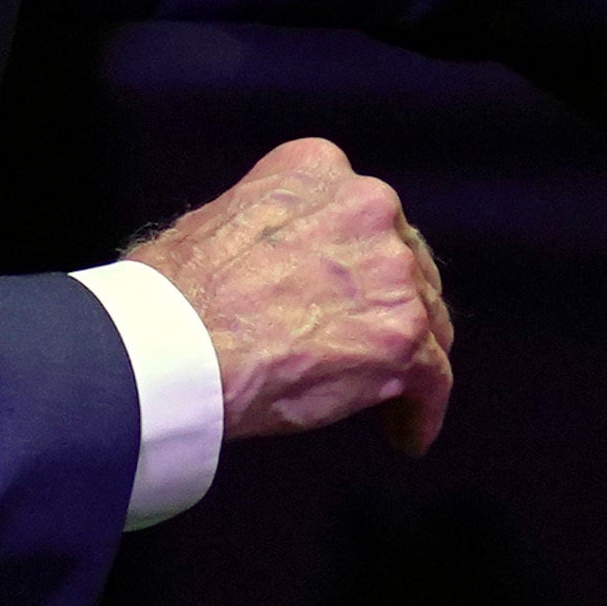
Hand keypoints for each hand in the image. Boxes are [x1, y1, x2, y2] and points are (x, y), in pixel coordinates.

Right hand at [125, 135, 454, 451]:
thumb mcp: (220, 218)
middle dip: (392, 307)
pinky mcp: (403, 337)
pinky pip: (433, 380)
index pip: (364, 217)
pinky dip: (421, 411)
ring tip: (390, 400)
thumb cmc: (173, 297)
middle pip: (405, 264)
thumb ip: (270, 231)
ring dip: (410, 361)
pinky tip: (405, 436)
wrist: (177, 347)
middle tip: (370, 350)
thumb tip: (273, 270)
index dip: (362, 262)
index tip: (351, 296)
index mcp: (320, 170)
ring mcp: (391, 271)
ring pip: (426, 321)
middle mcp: (368, 205)